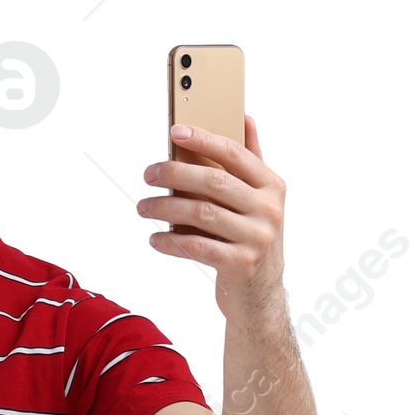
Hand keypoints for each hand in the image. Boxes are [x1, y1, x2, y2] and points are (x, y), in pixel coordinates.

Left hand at [138, 116, 285, 319]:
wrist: (261, 297)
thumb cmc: (252, 239)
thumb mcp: (259, 200)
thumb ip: (251, 161)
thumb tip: (244, 118)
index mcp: (272, 186)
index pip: (234, 153)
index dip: (204, 139)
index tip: (174, 130)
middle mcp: (268, 209)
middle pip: (214, 181)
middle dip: (175, 173)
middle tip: (148, 174)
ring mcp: (256, 238)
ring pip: (201, 213)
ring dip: (165, 207)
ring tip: (143, 206)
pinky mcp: (240, 264)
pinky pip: (197, 247)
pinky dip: (171, 242)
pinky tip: (154, 238)